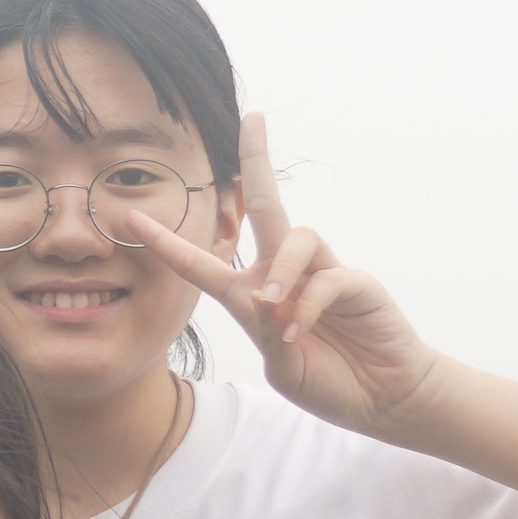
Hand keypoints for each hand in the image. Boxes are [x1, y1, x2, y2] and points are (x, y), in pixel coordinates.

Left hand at [116, 117, 445, 434]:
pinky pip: (327, 277)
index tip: (133, 219)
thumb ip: (266, 336)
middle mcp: (287, 274)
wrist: (384, 399)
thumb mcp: (284, 368)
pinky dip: (307, 304)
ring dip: (281, 272)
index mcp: (255, 295)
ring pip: (296, 237)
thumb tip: (262, 297)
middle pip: (268, 205)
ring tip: (274, 309)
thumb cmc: (332, 383)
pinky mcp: (358, 283)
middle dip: (257, 161)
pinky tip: (300, 331)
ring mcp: (324, 272)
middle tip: (253, 119)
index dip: (169, 243)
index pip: (205, 262)